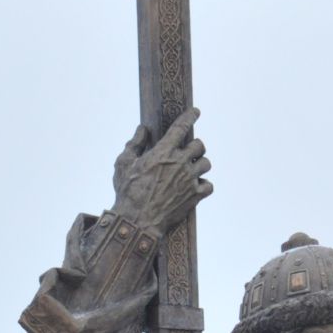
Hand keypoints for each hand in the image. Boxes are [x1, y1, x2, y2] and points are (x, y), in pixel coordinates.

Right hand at [112, 107, 212, 233]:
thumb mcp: (123, 163)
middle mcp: (180, 163)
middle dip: (195, 146)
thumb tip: (143, 129)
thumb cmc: (127, 191)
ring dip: (200, 164)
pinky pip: (209, 186)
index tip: (196, 112)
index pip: (181, 127)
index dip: (190, 116)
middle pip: (200, 146)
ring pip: (206, 164)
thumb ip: (134, 144)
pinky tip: (196, 186)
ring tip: (192, 169)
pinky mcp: (194, 197)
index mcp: (163, 152)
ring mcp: (189, 180)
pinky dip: (204, 185)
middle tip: (189, 151)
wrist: (137, 221)